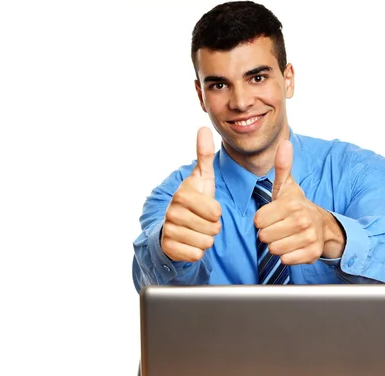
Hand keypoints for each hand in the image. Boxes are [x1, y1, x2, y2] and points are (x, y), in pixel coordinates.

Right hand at [161, 127, 221, 261]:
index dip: (216, 214)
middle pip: (212, 229)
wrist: (174, 226)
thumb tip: (203, 128)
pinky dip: (196, 252)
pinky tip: (189, 242)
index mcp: (182, 194)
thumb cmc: (193, 202)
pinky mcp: (168, 248)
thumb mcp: (201, 179)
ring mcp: (168, 230)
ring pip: (205, 243)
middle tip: (201, 222)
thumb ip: (204, 155)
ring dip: (205, 240)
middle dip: (211, 228)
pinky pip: (196, 255)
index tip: (207, 209)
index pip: (215, 212)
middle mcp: (171, 211)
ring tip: (196, 231)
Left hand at [254, 140, 345, 264]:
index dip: (262, 220)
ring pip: (274, 249)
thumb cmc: (297, 206)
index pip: (258, 220)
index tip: (272, 216)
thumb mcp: (287, 187)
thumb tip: (285, 143)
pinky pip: (286, 260)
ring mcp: (309, 238)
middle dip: (268, 233)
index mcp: (291, 203)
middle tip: (279, 227)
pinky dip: (287, 256)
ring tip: (286, 236)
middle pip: (264, 236)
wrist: (323, 225)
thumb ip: (282, 167)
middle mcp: (302, 220)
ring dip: (277, 245)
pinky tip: (293, 246)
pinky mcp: (312, 253)